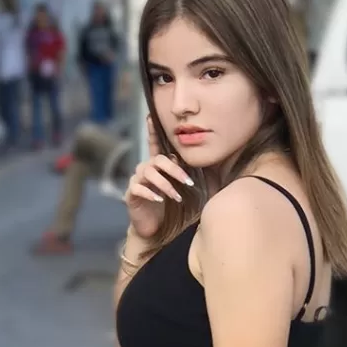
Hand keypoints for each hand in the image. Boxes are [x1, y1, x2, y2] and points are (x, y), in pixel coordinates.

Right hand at [125, 116, 191, 239]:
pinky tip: (159, 200)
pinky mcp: (131, 195)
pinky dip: (150, 193)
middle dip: (174, 170)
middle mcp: (146, 170)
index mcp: (159, 166)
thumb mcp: (188, 192)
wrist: (156, 231)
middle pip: (158, 160)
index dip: (153, 131)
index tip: (151, 116)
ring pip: (148, 173)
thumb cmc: (173, 210)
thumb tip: (215, 166)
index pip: (155, 144)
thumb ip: (197, 177)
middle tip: (188, 182)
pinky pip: (138, 188)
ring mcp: (137, 181)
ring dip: (165, 185)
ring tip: (177, 197)